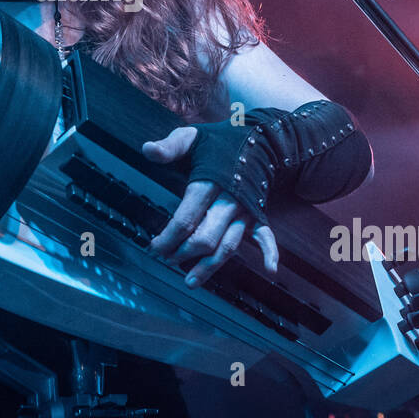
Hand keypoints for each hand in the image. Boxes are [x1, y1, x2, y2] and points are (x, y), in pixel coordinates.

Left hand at [142, 125, 278, 287]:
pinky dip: (271, 252)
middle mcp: (230, 200)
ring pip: (229, 245)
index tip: (154, 247)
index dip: (168, 237)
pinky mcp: (258, 214)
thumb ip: (170, 146)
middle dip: (184, 253)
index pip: (187, 217)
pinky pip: (266, 236)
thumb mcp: (192, 137)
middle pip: (206, 237)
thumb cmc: (219, 141)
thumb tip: (147, 150)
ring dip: (210, 266)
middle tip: (167, 259)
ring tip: (191, 281)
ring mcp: (246, 210)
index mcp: (210, 182)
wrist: (259, 137)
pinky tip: (270, 269)